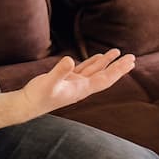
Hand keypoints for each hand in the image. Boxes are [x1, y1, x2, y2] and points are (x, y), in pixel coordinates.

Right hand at [21, 49, 135, 113]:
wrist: (27, 105)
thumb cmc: (37, 96)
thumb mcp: (48, 82)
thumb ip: (59, 71)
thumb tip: (69, 60)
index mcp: (81, 89)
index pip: (105, 79)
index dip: (118, 70)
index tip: (129, 62)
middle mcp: (81, 87)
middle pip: (105, 75)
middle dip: (118, 67)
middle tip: (132, 57)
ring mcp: (75, 84)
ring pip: (95, 71)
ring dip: (106, 62)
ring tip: (117, 52)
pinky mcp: (67, 80)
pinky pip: (85, 69)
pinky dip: (93, 63)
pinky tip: (98, 57)